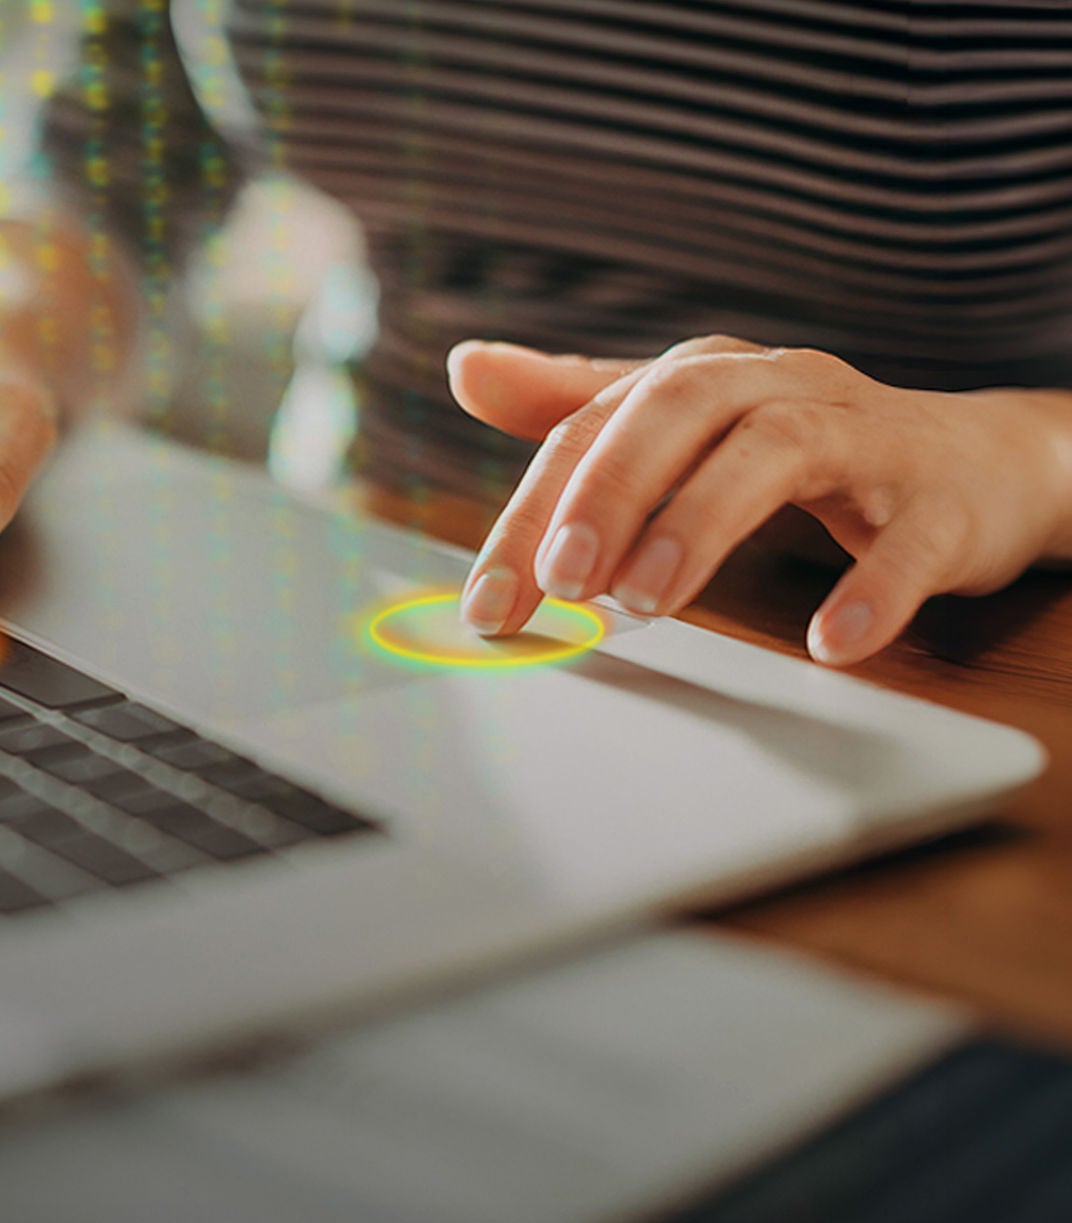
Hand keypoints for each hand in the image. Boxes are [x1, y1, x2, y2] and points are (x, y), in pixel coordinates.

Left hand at [448, 335, 1071, 665]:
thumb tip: (467, 366)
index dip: (531, 512)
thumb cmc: (802, 444)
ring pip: (776, 452)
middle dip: (607, 494)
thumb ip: (575, 402)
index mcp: (701, 377)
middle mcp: (776, 386)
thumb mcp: (681, 422)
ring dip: (701, 526)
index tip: (489, 598)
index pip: (593, 430)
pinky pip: (907, 542)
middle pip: (677, 411)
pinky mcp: (939, 502)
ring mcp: (863, 437)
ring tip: (646, 600)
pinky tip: (829, 641)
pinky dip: (869, 589)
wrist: (971, 464)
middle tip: (560, 581)